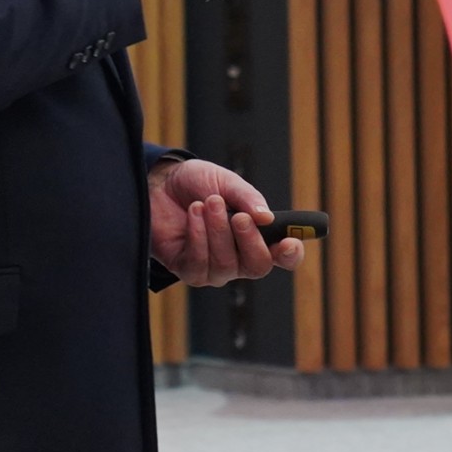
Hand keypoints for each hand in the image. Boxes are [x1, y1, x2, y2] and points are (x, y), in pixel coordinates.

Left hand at [146, 157, 302, 287]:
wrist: (160, 183)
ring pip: (226, 264)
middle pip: (258, 266)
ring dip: (217, 229)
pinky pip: (198, 264)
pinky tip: (193, 213)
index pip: (282, 256)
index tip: (290, 241)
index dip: (291, 254)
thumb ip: (248, 198)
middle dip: (249, 240)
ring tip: (208, 202)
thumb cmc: (197, 184)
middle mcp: (239, 258)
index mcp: (256, 237)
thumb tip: (266, 218)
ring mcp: (214, 268)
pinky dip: (197, 236)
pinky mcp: (188, 270)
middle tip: (239, 216)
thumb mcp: (225, 182)